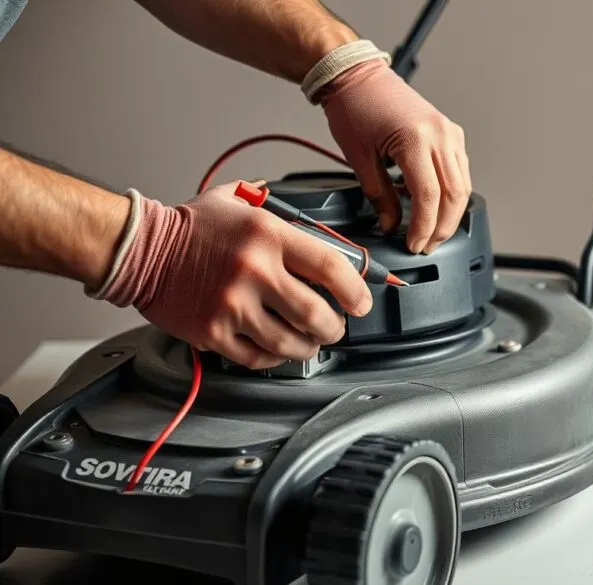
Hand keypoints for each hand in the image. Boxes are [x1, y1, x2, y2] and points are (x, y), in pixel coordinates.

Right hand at [97, 181, 371, 368]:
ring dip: (309, 346)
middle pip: (317, 314)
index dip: (355, 290)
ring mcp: (233, 305)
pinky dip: (275, 356)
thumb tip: (313, 226)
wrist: (138, 249)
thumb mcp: (236, 201)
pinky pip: (258, 357)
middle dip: (336, 327)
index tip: (361, 301)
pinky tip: (278, 347)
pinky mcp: (213, 332)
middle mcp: (254, 271)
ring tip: (311, 341)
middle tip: (337, 326)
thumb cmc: (189, 227)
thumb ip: (275, 207)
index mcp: (267, 234)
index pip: (330, 267)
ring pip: (291, 342)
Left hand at [320, 59, 471, 253]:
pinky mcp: (451, 133)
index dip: (423, 227)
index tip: (413, 245)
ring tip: (432, 232)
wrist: (357, 76)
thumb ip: (379, 196)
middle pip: (454, 195)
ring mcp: (449, 132)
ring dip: (450, 214)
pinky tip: (435, 206)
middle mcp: (440, 135)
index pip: (429, 196)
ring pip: (463, 185)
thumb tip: (390, 224)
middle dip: (442, 227)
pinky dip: (451, 193)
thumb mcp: (360, 158)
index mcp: (416, 139)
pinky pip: (459, 171)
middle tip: (425, 245)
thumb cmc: (354, 107)